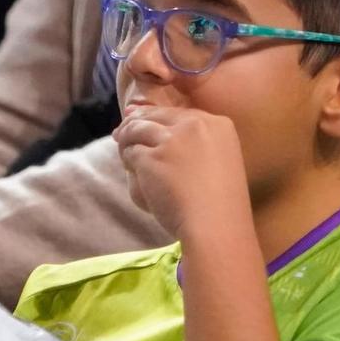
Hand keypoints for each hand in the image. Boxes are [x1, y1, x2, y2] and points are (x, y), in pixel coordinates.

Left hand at [114, 104, 247, 240]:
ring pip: (137, 129)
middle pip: (156, 116)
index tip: (142, 124)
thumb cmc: (219, 204)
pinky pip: (131, 151)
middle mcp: (195, 124)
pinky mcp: (152, 157)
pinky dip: (127, 160)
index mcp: (218, 124)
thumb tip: (164, 129)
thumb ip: (196, 144)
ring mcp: (172, 139)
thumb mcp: (219, 162)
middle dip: (136, 124)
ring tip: (124, 154)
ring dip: (126, 140)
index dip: (157, 118)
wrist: (216, 226)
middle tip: (120, 135)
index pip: (179, 114)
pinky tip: (129, 169)